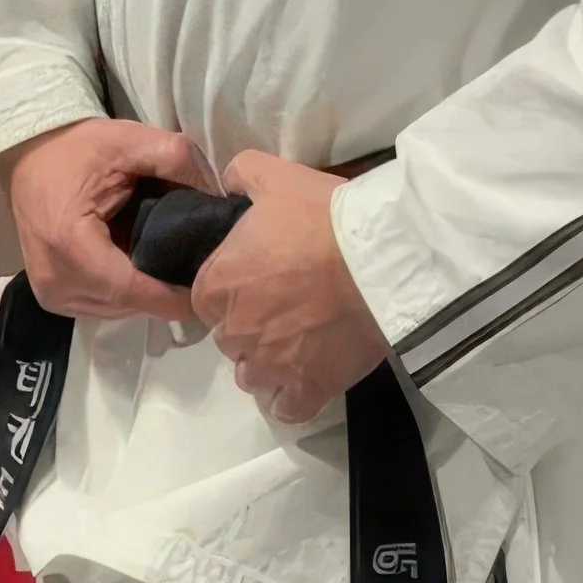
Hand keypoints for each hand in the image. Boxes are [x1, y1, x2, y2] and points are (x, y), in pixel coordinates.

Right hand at [0, 118, 212, 322]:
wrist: (28, 153)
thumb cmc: (77, 148)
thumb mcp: (130, 140)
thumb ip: (178, 159)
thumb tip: (215, 197)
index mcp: (72, 247)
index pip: (139, 292)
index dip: (178, 293)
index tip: (211, 277)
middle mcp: (57, 283)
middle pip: (132, 303)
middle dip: (162, 284)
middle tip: (186, 253)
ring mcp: (52, 295)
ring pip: (120, 309)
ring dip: (142, 287)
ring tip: (156, 251)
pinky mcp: (52, 298)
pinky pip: (103, 304)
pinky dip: (121, 287)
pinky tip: (128, 256)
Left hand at [191, 148, 387, 421]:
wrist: (379, 261)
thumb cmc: (321, 217)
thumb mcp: (272, 174)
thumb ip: (239, 175)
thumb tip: (229, 183)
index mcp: (219, 284)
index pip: (204, 298)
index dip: (227, 288)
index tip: (252, 276)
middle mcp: (237, 331)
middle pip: (228, 337)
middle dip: (246, 323)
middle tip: (281, 300)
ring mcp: (273, 365)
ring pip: (252, 375)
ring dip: (265, 361)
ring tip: (294, 339)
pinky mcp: (311, 387)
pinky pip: (287, 408)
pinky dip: (291, 397)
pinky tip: (304, 377)